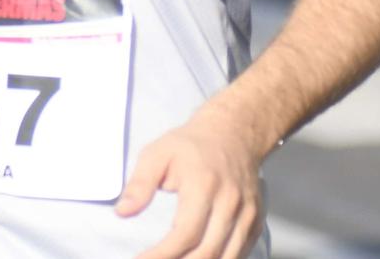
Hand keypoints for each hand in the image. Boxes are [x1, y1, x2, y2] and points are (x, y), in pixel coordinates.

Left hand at [117, 108, 265, 258]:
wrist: (233, 132)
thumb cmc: (193, 145)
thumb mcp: (157, 154)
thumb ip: (140, 184)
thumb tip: (123, 211)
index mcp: (203, 185)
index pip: (184, 234)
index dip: (162, 255)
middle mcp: (230, 201)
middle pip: (207, 253)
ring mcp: (247, 212)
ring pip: (226, 257)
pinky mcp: (256, 220)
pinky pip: (240, 252)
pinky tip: (199, 257)